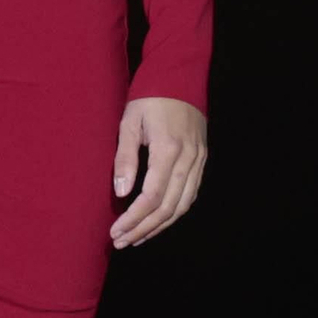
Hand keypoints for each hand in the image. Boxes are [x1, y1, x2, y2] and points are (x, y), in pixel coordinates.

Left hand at [110, 96, 207, 247]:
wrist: (180, 75)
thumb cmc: (149, 98)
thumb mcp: (129, 123)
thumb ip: (125, 158)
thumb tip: (121, 193)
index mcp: (168, 150)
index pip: (151, 198)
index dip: (133, 219)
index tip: (115, 231)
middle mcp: (188, 159)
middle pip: (167, 208)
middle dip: (143, 228)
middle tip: (122, 241)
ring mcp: (199, 160)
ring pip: (182, 205)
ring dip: (159, 226)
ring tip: (137, 238)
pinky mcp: (202, 159)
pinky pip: (190, 194)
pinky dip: (174, 212)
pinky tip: (158, 220)